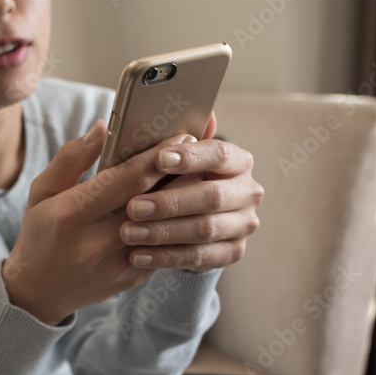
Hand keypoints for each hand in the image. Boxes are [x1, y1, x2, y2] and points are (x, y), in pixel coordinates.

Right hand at [4, 120, 195, 324]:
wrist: (38, 290)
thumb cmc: (41, 232)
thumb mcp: (42, 191)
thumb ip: (71, 158)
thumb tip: (102, 127)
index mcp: (71, 215)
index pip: (123, 181)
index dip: (156, 158)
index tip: (181, 135)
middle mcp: (95, 243)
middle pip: (151, 204)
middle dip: (180, 175)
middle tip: (202, 150)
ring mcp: (116, 265)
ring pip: (163, 227)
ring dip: (184, 201)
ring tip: (201, 175)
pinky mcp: (131, 279)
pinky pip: (162, 248)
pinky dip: (176, 225)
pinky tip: (189, 206)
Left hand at [118, 113, 263, 271]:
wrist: (187, 219)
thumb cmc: (173, 180)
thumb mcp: (169, 158)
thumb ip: (170, 138)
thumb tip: (174, 117)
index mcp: (236, 159)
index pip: (219, 154)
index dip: (191, 157)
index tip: (159, 159)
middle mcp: (247, 190)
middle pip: (212, 196)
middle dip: (169, 202)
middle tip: (132, 206)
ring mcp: (243, 223)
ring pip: (204, 229)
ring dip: (163, 232)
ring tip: (128, 233)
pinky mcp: (233, 252)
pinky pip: (199, 257)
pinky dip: (165, 257)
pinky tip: (137, 255)